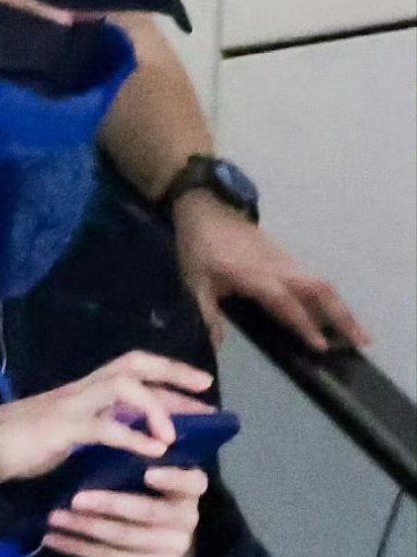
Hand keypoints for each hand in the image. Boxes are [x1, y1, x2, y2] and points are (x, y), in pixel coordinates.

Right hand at [0, 351, 212, 484]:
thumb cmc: (22, 447)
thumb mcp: (70, 437)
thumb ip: (98, 431)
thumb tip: (138, 441)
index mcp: (85, 391)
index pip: (134, 370)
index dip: (170, 373)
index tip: (203, 386)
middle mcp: (82, 390)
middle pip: (134, 364)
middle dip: (172, 374)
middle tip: (205, 390)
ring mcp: (70, 406)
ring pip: (122, 386)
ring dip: (154, 407)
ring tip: (173, 435)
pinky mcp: (60, 429)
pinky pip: (103, 427)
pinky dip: (132, 437)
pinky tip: (153, 451)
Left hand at [43, 465, 209, 556]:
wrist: (164, 535)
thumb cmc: (149, 487)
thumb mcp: (153, 465)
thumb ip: (144, 451)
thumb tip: (115, 422)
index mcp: (192, 487)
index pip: (191, 481)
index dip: (171, 479)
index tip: (147, 473)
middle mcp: (188, 518)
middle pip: (150, 513)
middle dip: (112, 505)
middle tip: (76, 499)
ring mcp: (174, 547)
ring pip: (126, 538)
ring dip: (86, 528)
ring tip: (54, 518)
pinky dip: (79, 548)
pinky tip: (54, 538)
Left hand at [173, 190, 368, 353]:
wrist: (207, 209)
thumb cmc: (199, 248)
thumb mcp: (194, 284)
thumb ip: (207, 315)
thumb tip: (216, 347)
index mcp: (256, 276)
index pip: (286, 303)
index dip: (305, 325)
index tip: (322, 346)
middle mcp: (279, 268)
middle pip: (320, 290)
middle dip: (342, 316)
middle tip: (362, 342)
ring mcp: (286, 261)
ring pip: (322, 284)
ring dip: (342, 308)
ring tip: (359, 335)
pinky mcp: (287, 259)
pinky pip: (315, 280)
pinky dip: (330, 299)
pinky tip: (334, 316)